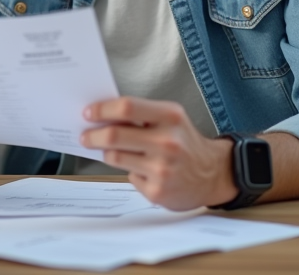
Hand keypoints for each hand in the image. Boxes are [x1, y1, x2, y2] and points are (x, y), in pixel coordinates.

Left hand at [81, 97, 235, 209]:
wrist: (213, 174)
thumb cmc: (185, 142)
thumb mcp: (170, 118)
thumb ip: (141, 114)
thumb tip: (102, 114)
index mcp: (170, 117)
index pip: (127, 107)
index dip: (102, 110)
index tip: (88, 113)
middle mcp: (168, 142)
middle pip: (114, 135)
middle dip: (92, 135)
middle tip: (85, 135)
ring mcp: (162, 169)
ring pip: (115, 157)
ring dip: (107, 153)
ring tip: (110, 150)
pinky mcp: (158, 191)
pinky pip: (129, 176)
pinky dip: (130, 171)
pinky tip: (142, 169)